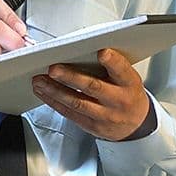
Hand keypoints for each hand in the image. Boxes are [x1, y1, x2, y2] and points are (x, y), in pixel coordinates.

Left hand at [31, 47, 153, 140]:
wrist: (136, 124)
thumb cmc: (128, 94)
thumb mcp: (128, 78)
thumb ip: (111, 66)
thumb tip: (82, 49)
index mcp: (129, 83)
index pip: (122, 70)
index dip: (113, 61)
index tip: (102, 52)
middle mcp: (118, 100)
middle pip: (93, 87)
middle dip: (71, 77)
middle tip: (53, 69)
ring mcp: (105, 115)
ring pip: (76, 102)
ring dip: (55, 91)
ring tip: (39, 80)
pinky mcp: (92, 126)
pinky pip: (70, 113)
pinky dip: (54, 102)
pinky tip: (44, 92)